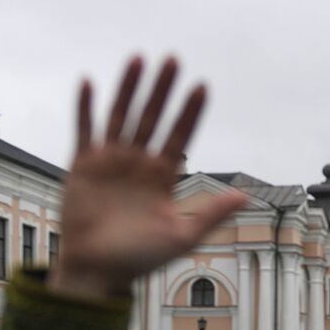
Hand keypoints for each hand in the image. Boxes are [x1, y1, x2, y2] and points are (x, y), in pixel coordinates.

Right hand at [46, 56, 247, 300]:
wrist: (98, 270)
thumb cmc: (140, 258)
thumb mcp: (182, 235)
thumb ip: (212, 213)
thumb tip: (246, 197)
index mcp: (162, 177)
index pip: (179, 136)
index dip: (190, 112)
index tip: (202, 87)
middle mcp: (138, 163)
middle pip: (152, 118)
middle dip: (163, 90)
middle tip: (173, 60)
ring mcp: (110, 161)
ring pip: (121, 115)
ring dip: (129, 88)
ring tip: (139, 59)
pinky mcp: (83, 165)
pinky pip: (85, 130)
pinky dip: (86, 107)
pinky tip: (91, 83)